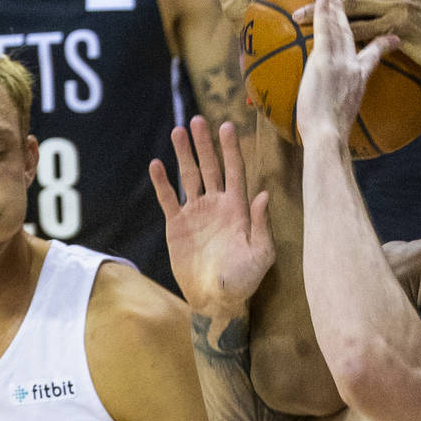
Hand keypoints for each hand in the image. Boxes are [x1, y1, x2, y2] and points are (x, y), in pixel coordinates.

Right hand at [150, 116, 274, 314]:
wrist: (216, 300)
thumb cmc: (243, 279)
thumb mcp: (260, 254)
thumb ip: (261, 224)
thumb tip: (263, 194)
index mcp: (238, 208)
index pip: (235, 171)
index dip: (231, 150)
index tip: (227, 127)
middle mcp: (217, 205)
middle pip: (210, 167)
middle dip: (205, 144)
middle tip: (198, 120)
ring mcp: (196, 213)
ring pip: (189, 177)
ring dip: (184, 155)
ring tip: (178, 131)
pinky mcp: (177, 225)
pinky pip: (168, 199)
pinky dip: (162, 183)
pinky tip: (156, 164)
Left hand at [295, 0, 399, 145]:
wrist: (329, 135)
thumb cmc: (332, 135)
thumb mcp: (347, 117)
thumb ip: (347, 106)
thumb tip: (339, 112)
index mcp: (362, 78)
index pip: (375, 54)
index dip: (384, 40)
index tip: (392, 33)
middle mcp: (355, 65)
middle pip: (355, 31)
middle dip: (349, 10)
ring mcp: (341, 60)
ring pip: (340, 25)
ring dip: (333, 3)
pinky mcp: (326, 59)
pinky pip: (326, 28)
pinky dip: (323, 10)